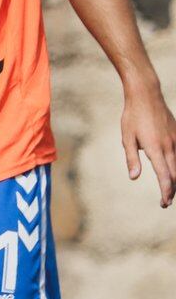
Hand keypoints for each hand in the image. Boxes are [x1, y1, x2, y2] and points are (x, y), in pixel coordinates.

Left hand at [119, 84, 175, 206]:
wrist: (146, 96)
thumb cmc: (133, 117)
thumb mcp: (127, 138)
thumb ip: (131, 159)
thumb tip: (134, 178)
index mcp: (156, 148)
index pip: (164, 176)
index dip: (166, 191)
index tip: (164, 202)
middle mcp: (170, 145)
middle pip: (175, 174)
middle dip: (172, 190)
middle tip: (165, 203)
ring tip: (170, 191)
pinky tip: (173, 172)